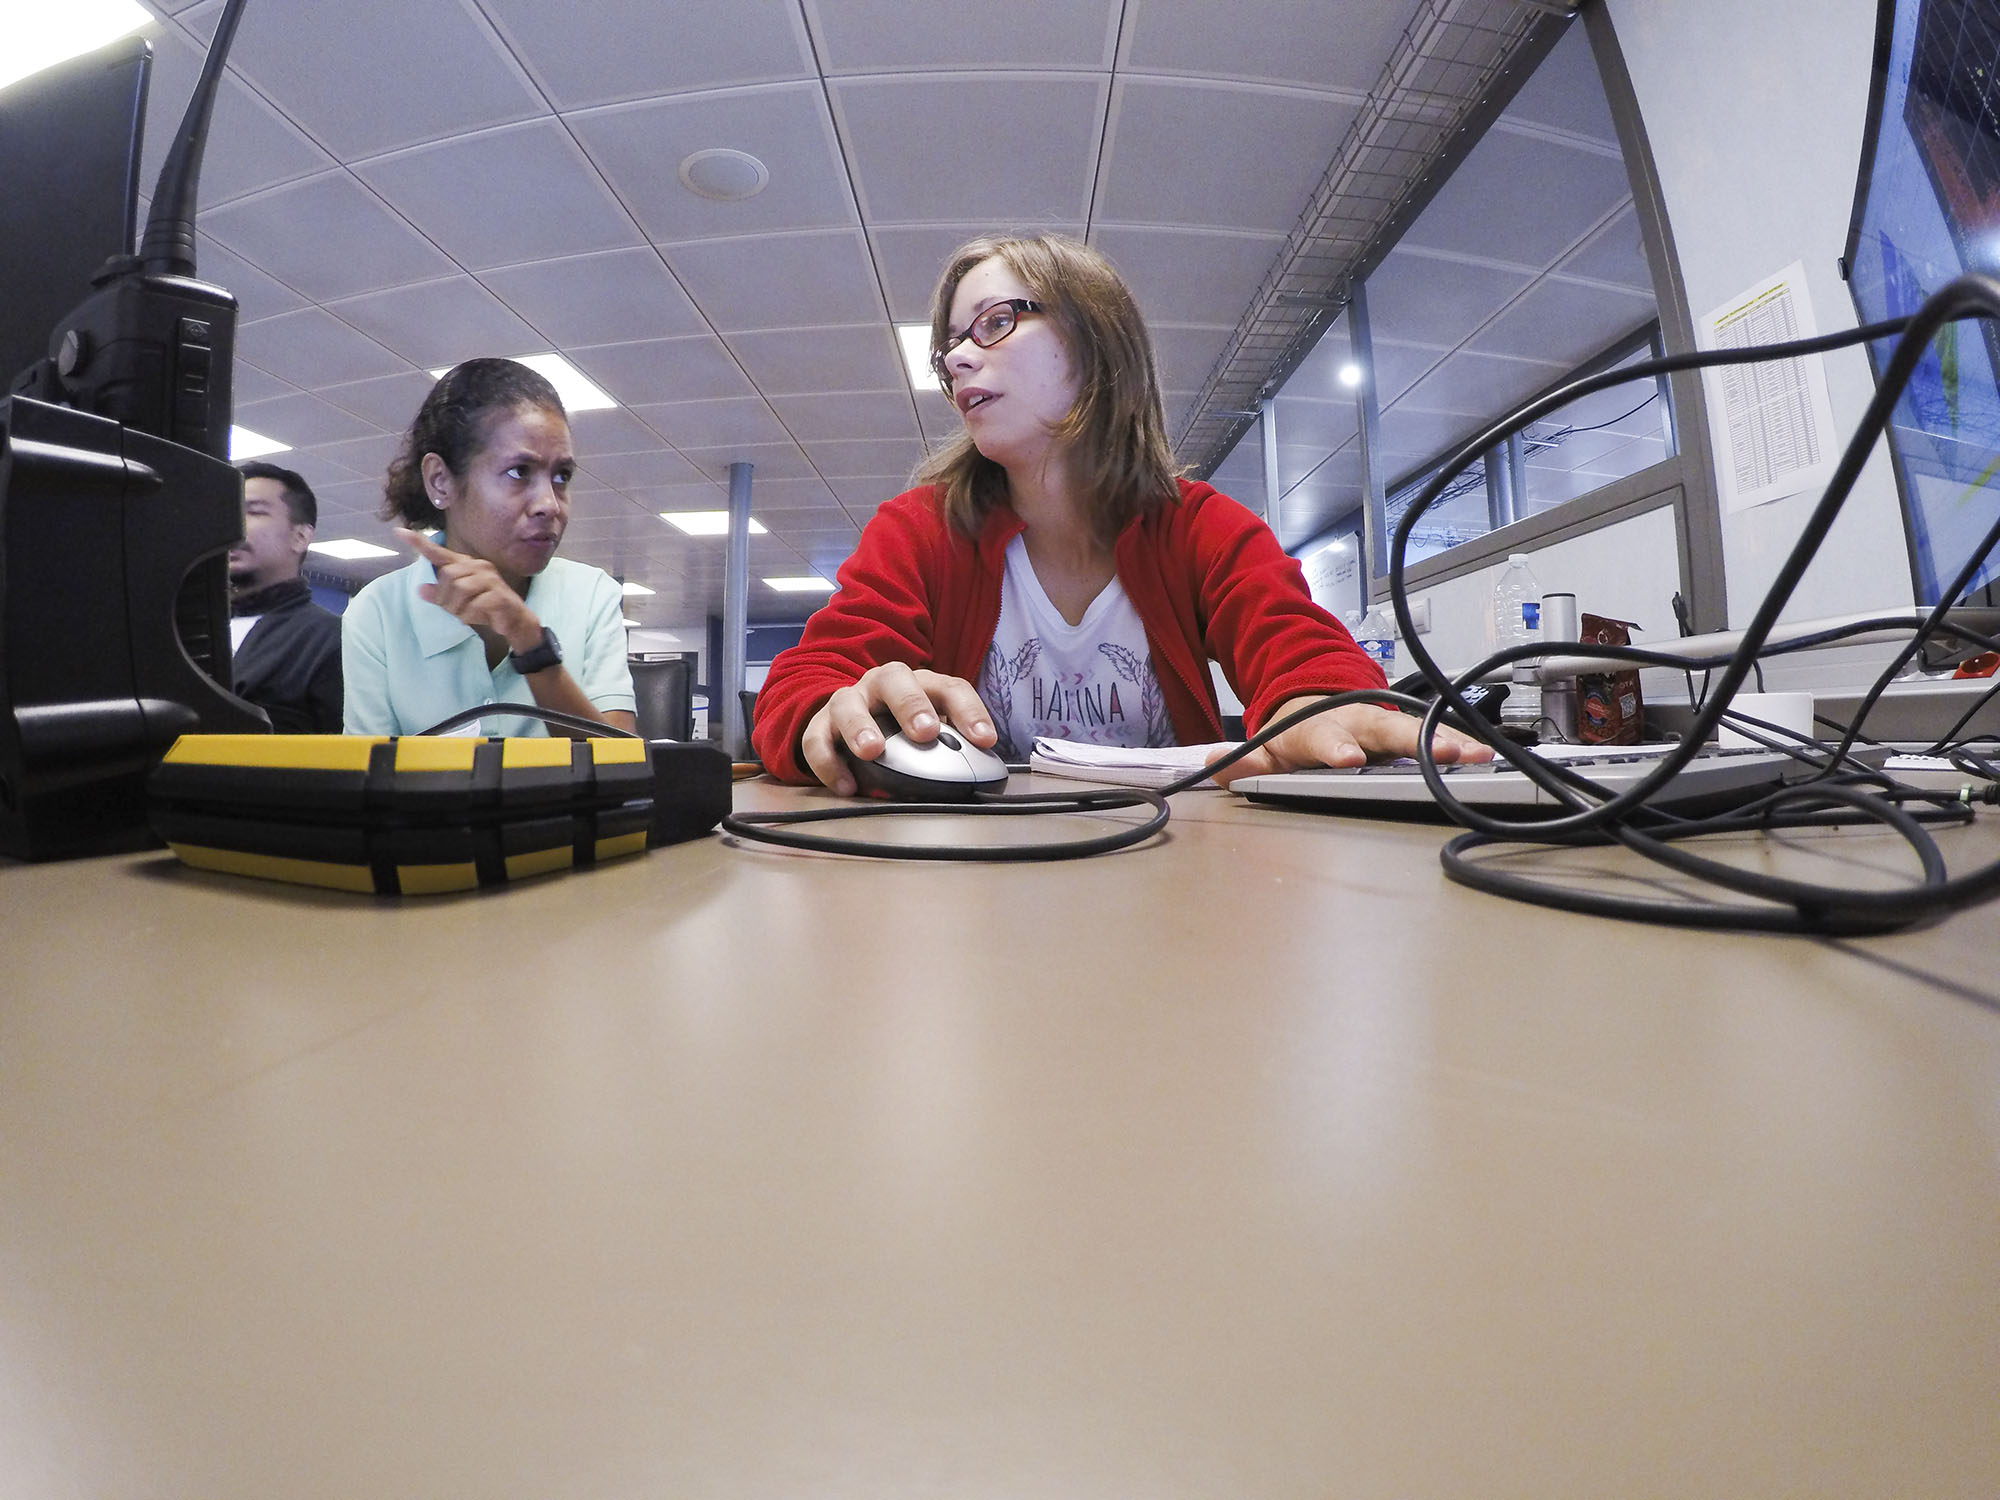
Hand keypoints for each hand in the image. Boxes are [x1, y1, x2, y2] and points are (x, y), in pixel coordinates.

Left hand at [396, 527, 541, 652]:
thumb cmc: (487, 608)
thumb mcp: (459, 603)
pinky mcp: (498, 596)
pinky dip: (471, 616)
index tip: (398, 532)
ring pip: (459, 590)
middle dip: (446, 598)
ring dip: (458, 609)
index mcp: (468, 565)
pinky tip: (479, 618)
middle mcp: (479, 567)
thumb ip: (441, 595)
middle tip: (455, 610)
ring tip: (467, 615)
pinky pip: (474, 605)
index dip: (419, 544)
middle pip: (448, 577)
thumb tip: (421, 589)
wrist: (517, 622)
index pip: (440, 553)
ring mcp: (491, 581)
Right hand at [801, 663, 997, 794]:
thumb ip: (951, 745)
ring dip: (859, 726)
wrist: (852, 719)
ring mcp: (849, 701)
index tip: (985, 740)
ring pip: (847, 703)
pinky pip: (815, 739)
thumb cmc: (901, 727)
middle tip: (925, 732)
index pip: (948, 687)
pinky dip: (827, 762)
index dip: (969, 711)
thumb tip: (981, 773)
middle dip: (911, 704)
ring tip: (872, 750)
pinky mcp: (820, 725)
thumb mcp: (929, 730)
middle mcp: (882, 685)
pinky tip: (846, 786)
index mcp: (918, 683)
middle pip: (895, 679)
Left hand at [1205, 696, 1495, 787]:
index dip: (1337, 748)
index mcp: (1320, 730)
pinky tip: (1486, 754)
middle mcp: (1358, 722)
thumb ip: (1241, 762)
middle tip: (1444, 752)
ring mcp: (1385, 726)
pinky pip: (1435, 738)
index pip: (1327, 739)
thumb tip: (1212, 761)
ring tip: (1477, 755)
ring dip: (1449, 742)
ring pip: (1419, 731)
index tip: (1348, 758)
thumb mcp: (1263, 748)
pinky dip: (1460, 744)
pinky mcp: (1406, 734)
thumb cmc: (1293, 734)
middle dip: (1415, 740)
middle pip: (1388, 731)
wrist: (1314, 702)